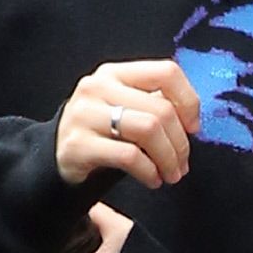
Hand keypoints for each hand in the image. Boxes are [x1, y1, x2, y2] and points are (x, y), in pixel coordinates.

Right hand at [55, 60, 201, 187]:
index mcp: (115, 73)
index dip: (188, 101)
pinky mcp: (77, 144)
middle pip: (161, 109)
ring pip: (148, 130)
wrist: (59, 157)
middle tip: (183, 164)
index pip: (166, 72)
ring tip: (171, 174)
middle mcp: (97, 87)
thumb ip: (155, 104)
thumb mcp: (127, 108)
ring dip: (168, 158)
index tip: (193, 127)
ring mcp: (84, 114)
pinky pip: (129, 156)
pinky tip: (153, 180)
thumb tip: (192, 121)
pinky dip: (150, 172)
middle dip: (180, 142)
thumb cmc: (103, 133)